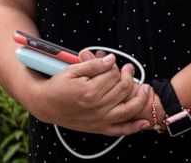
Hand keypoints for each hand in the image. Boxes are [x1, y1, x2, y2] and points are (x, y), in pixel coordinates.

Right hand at [29, 53, 151, 135]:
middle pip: (123, 89)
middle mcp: (96, 108)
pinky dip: (133, 127)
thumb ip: (94, 64)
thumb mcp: (72, 70)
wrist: (44, 104)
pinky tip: (145, 122)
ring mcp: (98, 120)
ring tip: (146, 89)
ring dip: (141, 99)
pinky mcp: (98, 128)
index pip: (114, 75)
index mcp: (90, 92)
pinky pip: (119, 130)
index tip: (114, 64)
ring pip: (128, 109)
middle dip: (129, 76)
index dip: (116, 67)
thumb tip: (112, 60)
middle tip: (128, 69)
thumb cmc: (58, 85)